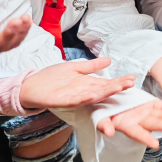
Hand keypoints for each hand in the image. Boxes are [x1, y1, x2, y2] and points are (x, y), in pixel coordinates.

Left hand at [19, 58, 135, 109]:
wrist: (30, 85)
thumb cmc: (50, 77)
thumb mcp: (74, 67)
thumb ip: (91, 66)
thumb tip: (108, 61)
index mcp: (87, 84)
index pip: (106, 83)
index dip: (119, 81)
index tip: (131, 78)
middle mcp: (83, 92)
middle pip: (104, 90)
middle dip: (117, 87)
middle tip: (130, 83)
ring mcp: (74, 97)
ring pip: (94, 95)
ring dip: (107, 92)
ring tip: (119, 87)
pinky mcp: (63, 101)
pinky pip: (77, 100)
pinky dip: (86, 98)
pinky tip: (94, 94)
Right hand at [96, 100, 161, 149]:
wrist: (107, 99)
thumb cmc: (101, 111)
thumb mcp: (99, 118)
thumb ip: (103, 125)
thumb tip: (108, 132)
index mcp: (126, 126)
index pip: (137, 134)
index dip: (146, 139)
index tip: (155, 144)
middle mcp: (138, 121)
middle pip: (152, 124)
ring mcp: (144, 112)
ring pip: (159, 115)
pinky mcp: (148, 104)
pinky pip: (160, 106)